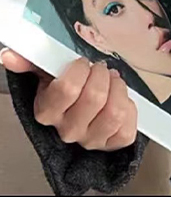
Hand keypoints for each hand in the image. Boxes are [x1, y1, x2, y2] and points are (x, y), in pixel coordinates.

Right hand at [1, 48, 137, 150]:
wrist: (86, 109)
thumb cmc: (70, 88)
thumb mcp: (51, 72)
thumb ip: (32, 61)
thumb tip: (9, 56)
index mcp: (47, 111)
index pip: (67, 88)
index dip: (80, 69)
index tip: (83, 63)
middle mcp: (67, 130)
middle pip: (94, 97)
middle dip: (103, 75)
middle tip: (101, 70)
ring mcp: (90, 140)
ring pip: (114, 113)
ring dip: (119, 90)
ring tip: (114, 83)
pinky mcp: (112, 143)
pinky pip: (127, 130)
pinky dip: (131, 109)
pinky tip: (122, 101)